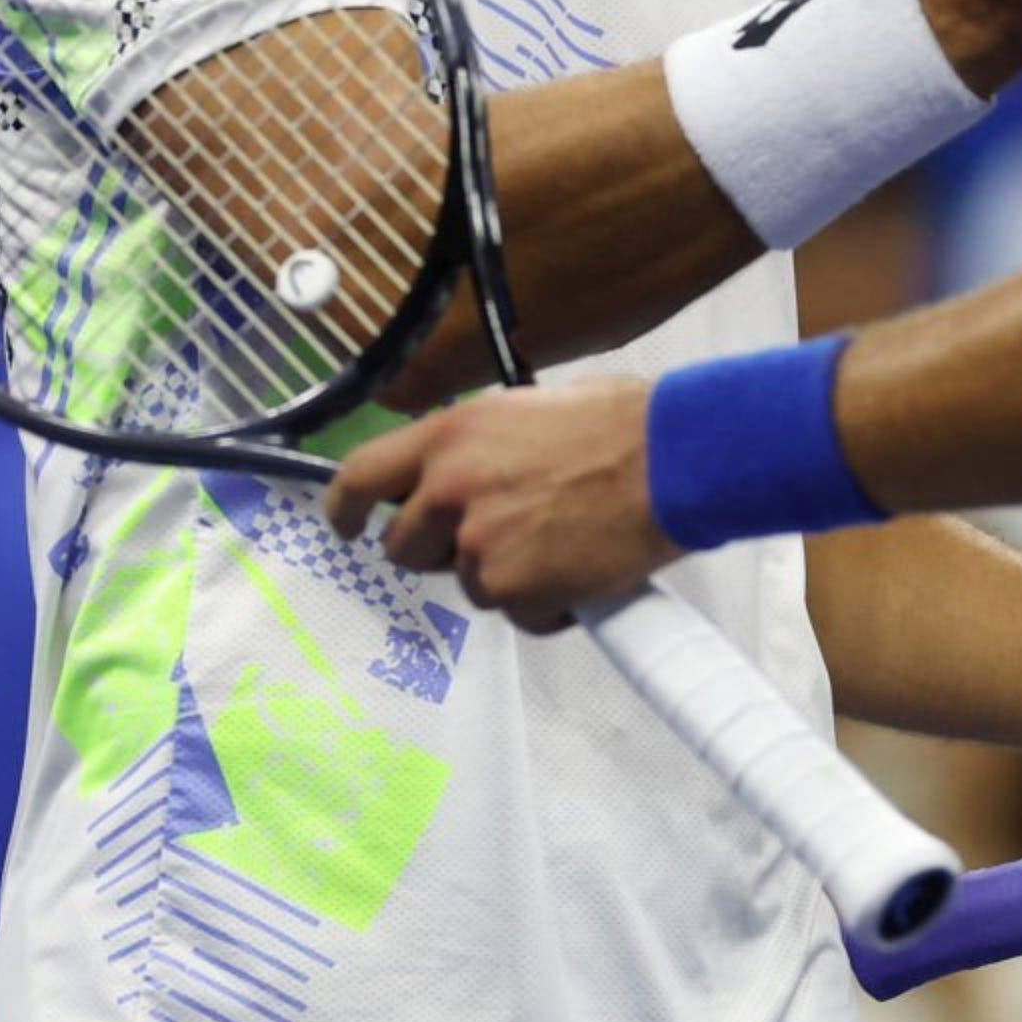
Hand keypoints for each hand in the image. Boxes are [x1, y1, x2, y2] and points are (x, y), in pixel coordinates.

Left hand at [326, 381, 671, 631]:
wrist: (677, 461)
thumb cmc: (623, 423)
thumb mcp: (530, 407)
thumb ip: (481, 440)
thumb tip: (469, 463)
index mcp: (450, 436)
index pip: (360, 477)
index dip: (344, 508)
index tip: (345, 525)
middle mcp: (451, 490)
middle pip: (405, 547)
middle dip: (440, 550)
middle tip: (492, 537)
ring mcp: (481, 546)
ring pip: (466, 583)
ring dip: (502, 575)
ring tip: (558, 546)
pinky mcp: (517, 591)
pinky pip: (516, 614)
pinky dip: (546, 605)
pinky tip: (581, 573)